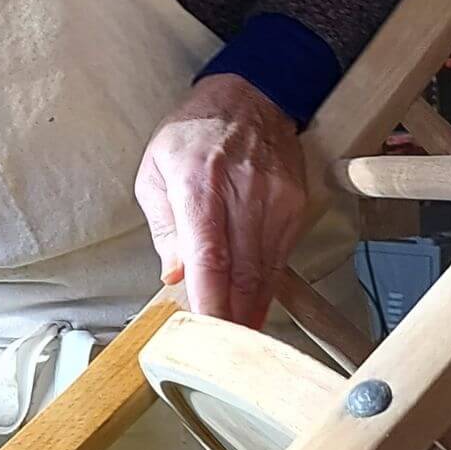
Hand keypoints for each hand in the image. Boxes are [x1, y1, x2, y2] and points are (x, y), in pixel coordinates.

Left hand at [135, 74, 304, 328]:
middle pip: (243, 271)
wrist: (250, 95)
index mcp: (199, 184)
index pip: (210, 255)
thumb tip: (175, 275)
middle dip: (232, 317)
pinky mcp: (296, 205)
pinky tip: (253, 307)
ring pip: (265, 270)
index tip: (207, 333)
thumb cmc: (192, 135)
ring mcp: (276, 200)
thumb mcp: (154, 171)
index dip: (211, 300)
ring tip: (235, 341)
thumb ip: (163, 226)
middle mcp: (244, 193)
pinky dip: (265, 286)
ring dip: (251, 308)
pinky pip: (280, 256)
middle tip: (220, 354)